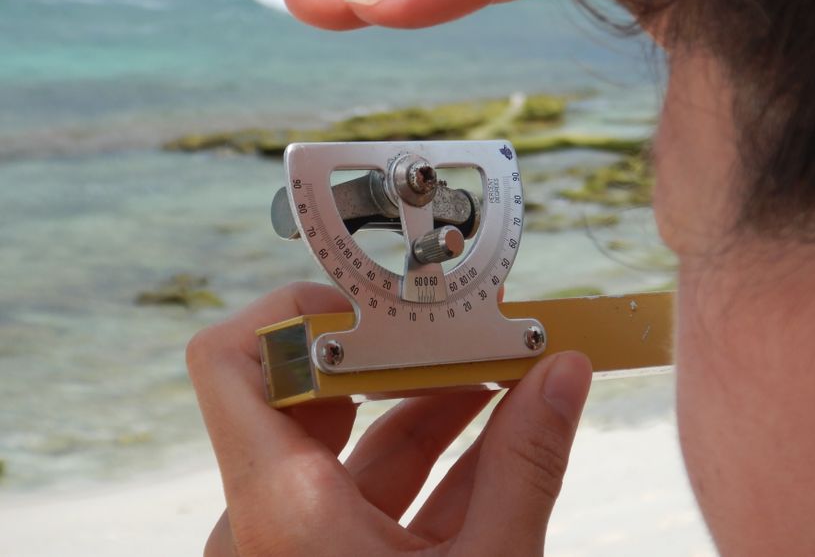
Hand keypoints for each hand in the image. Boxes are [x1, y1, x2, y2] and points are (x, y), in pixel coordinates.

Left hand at [186, 282, 591, 555]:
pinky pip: (370, 492)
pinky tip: (498, 431)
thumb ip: (530, 463)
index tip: (381, 298)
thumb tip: (566, 374)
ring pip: (353, 444)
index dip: (296, 310)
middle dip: (397, 354)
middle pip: (310, 393)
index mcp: (281, 508)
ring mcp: (294, 545)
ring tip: (503, 371)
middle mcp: (267, 519)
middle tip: (466, 323)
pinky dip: (431, 460)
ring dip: (429, 403)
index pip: (233, 362)